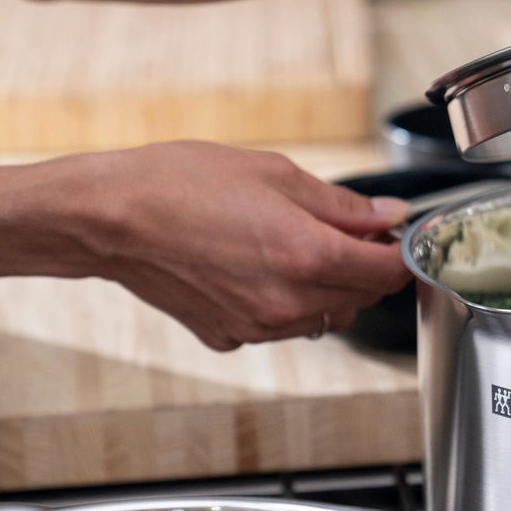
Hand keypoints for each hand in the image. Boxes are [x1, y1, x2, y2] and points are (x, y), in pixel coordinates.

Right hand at [68, 142, 411, 350]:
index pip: (388, 272)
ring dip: (329, 288)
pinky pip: (280, 325)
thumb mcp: (275, 174)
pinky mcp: (230, 337)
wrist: (109, 218)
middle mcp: (288, 302)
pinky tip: (255, 267)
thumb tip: (387, 216)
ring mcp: (258, 327)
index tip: (394, 234)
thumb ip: (341, 205)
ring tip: (295, 246)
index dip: (400, 251)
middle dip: (366, 267)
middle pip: (363, 299)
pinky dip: (285, 302)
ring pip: (325, 317)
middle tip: (345, 230)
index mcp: (308, 256)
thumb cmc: (183, 184)